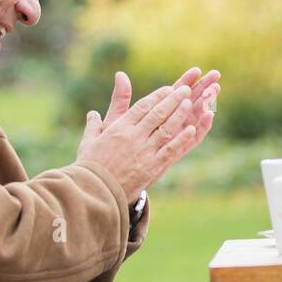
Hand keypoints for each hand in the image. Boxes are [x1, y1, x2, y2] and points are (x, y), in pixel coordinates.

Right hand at [76, 67, 221, 199]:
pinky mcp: (152, 167)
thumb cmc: (89, 168)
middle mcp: (133, 137)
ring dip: (180, 115)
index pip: (142, 107)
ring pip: (166, 129)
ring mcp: (144, 152)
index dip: (157, 96)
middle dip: (173, 100)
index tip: (169, 89)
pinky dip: (181, 139)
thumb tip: (92, 113)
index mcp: (119, 129)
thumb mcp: (89, 141)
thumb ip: (94, 125)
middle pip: (157, 113)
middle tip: (185, 90)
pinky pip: (170, 150)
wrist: (95, 193)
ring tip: (191, 103)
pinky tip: (191, 130)